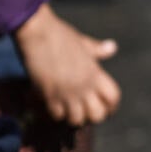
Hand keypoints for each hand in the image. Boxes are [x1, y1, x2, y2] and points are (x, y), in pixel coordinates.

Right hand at [13, 2, 120, 126]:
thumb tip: (112, 47)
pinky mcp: (49, 95)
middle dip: (92, 116)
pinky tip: (53, 104)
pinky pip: (57, 115)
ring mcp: (67, 92)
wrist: (37, 31)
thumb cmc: (60, 34)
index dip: (111, 106)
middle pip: (97, 115)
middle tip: (85, 110)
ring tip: (68, 109)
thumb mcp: (82, 42)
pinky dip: (56, 113)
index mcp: (95, 73)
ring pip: (77, 120)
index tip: (107, 108)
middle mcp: (84, 85)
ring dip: (73, 116)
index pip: (113, 98)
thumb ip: (98, 50)